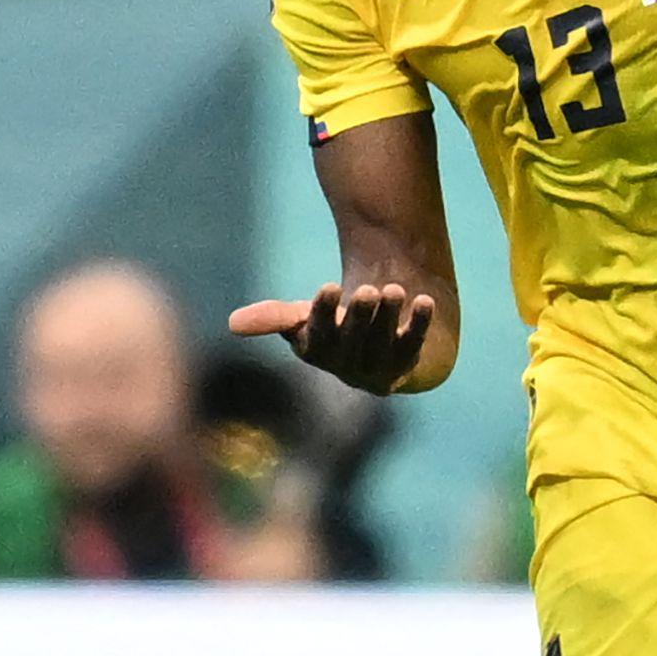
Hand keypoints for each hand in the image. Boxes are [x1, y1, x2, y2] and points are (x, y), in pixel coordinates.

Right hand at [229, 283, 435, 396]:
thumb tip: (232, 324)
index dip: (322, 313)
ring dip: (389, 316)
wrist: (380, 336)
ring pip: (383, 343)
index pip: (317, 336)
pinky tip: (424, 301)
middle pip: (352, 341)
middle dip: (359, 317)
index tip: (329, 287)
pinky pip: (413, 345)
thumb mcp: (303, 316)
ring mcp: (378, 368)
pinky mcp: (406, 362)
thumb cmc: (334, 324)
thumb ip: (274, 317)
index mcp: (317, 353)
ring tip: (394, 289)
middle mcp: (346, 366)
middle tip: (367, 291)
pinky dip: (419, 324)